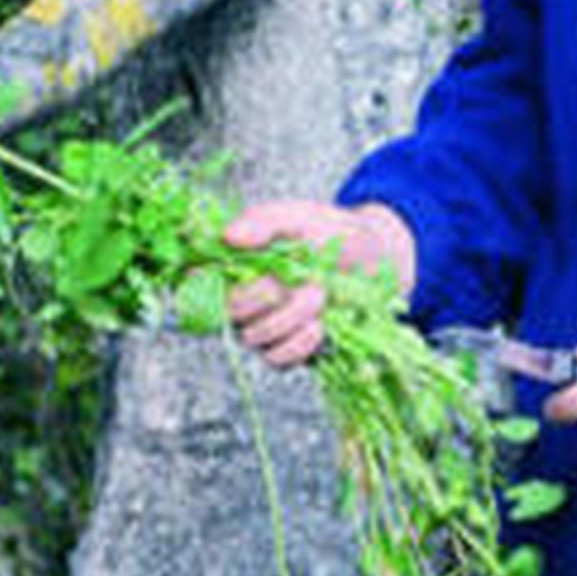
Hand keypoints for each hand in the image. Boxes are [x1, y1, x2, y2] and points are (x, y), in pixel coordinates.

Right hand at [224, 197, 416, 366]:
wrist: (379, 261)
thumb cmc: (335, 234)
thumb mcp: (302, 216)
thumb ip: (264, 221)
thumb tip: (229, 235)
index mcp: (236, 262)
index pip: (198, 279)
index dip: (206, 282)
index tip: (240, 273)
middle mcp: (243, 297)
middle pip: (228, 311)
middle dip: (268, 297)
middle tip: (306, 280)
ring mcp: (264, 326)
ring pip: (254, 336)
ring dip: (291, 318)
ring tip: (321, 295)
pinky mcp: (287, 350)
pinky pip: (276, 359)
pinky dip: (299, 343)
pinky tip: (320, 324)